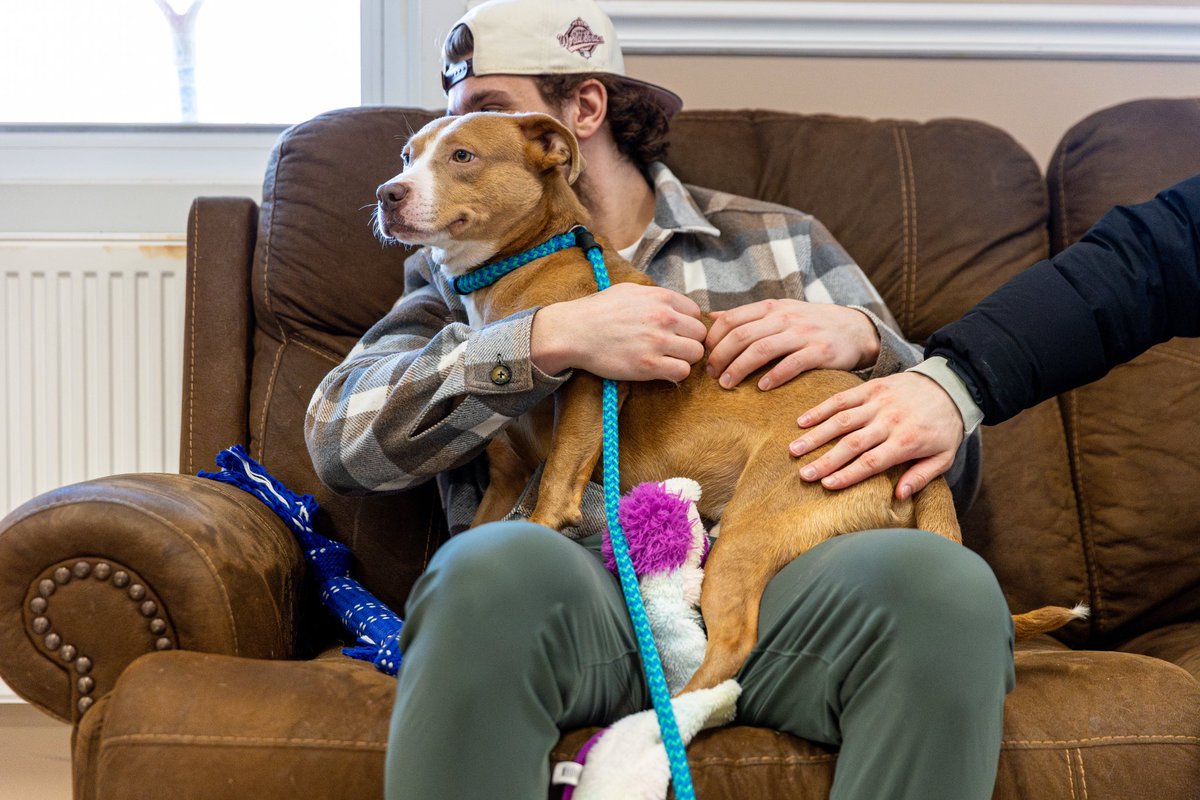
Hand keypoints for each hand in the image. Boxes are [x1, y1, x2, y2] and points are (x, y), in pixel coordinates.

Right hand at [532, 283, 706, 380]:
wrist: (574, 331)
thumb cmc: (598, 311)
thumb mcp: (630, 291)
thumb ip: (656, 296)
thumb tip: (674, 305)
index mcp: (661, 298)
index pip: (696, 312)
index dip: (687, 324)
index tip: (675, 332)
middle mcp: (664, 317)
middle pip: (700, 334)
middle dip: (689, 341)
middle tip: (672, 348)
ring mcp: (657, 342)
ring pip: (695, 353)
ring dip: (684, 358)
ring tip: (667, 359)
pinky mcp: (649, 365)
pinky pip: (682, 372)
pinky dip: (675, 373)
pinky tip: (661, 370)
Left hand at [704, 299, 879, 390]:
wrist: (854, 329)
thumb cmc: (809, 324)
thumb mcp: (779, 311)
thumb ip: (747, 316)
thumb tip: (710, 318)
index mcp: (771, 307)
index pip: (731, 319)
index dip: (712, 340)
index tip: (704, 358)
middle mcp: (785, 317)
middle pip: (742, 335)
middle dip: (720, 356)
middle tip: (711, 376)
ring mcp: (803, 333)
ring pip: (762, 348)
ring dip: (739, 367)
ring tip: (727, 384)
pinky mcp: (821, 351)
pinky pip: (793, 364)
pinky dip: (774, 376)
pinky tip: (762, 388)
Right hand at [790, 371, 963, 499]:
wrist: (951, 384)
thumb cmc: (945, 427)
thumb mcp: (944, 457)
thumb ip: (921, 477)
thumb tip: (899, 496)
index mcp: (906, 440)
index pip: (872, 461)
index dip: (848, 474)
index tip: (827, 486)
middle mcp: (889, 421)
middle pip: (852, 444)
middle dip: (825, 461)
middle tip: (803, 474)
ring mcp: (878, 402)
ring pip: (842, 421)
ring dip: (816, 436)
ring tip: (794, 450)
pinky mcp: (871, 387)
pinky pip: (842, 399)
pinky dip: (820, 409)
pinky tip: (802, 421)